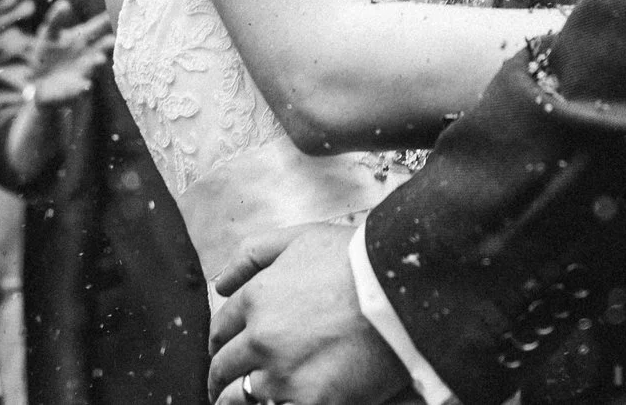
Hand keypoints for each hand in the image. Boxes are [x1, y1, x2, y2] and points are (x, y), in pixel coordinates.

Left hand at [25, 0, 113, 106]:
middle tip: (117, 36)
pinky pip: (82, 89)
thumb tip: (65, 3)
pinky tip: (85, 86)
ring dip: (98, 62)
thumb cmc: (47, 55)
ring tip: (99, 60)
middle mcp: (90, 52)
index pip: (101, 24)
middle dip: (112, 41)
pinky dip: (84, 87)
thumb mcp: (48, 34)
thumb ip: (56, 19)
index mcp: (84, 37)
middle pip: (105, 45)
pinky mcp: (75, 89)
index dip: (111, 16)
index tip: (125, 8)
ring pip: (96, 65)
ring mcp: (85, 71)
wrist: (39, 85)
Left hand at [209, 224, 403, 404]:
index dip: (220, 341)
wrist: (404, 290)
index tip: (223, 350)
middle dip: (222, 377)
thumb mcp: (301, 238)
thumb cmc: (359, 260)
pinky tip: (281, 403)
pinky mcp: (312, 402)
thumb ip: (254, 254)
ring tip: (246, 401)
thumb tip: (221, 282)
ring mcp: (285, 376)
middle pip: (225, 367)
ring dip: (239, 398)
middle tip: (223, 385)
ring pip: (242, 398)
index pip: (221, 329)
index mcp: (256, 299)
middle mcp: (262, 339)